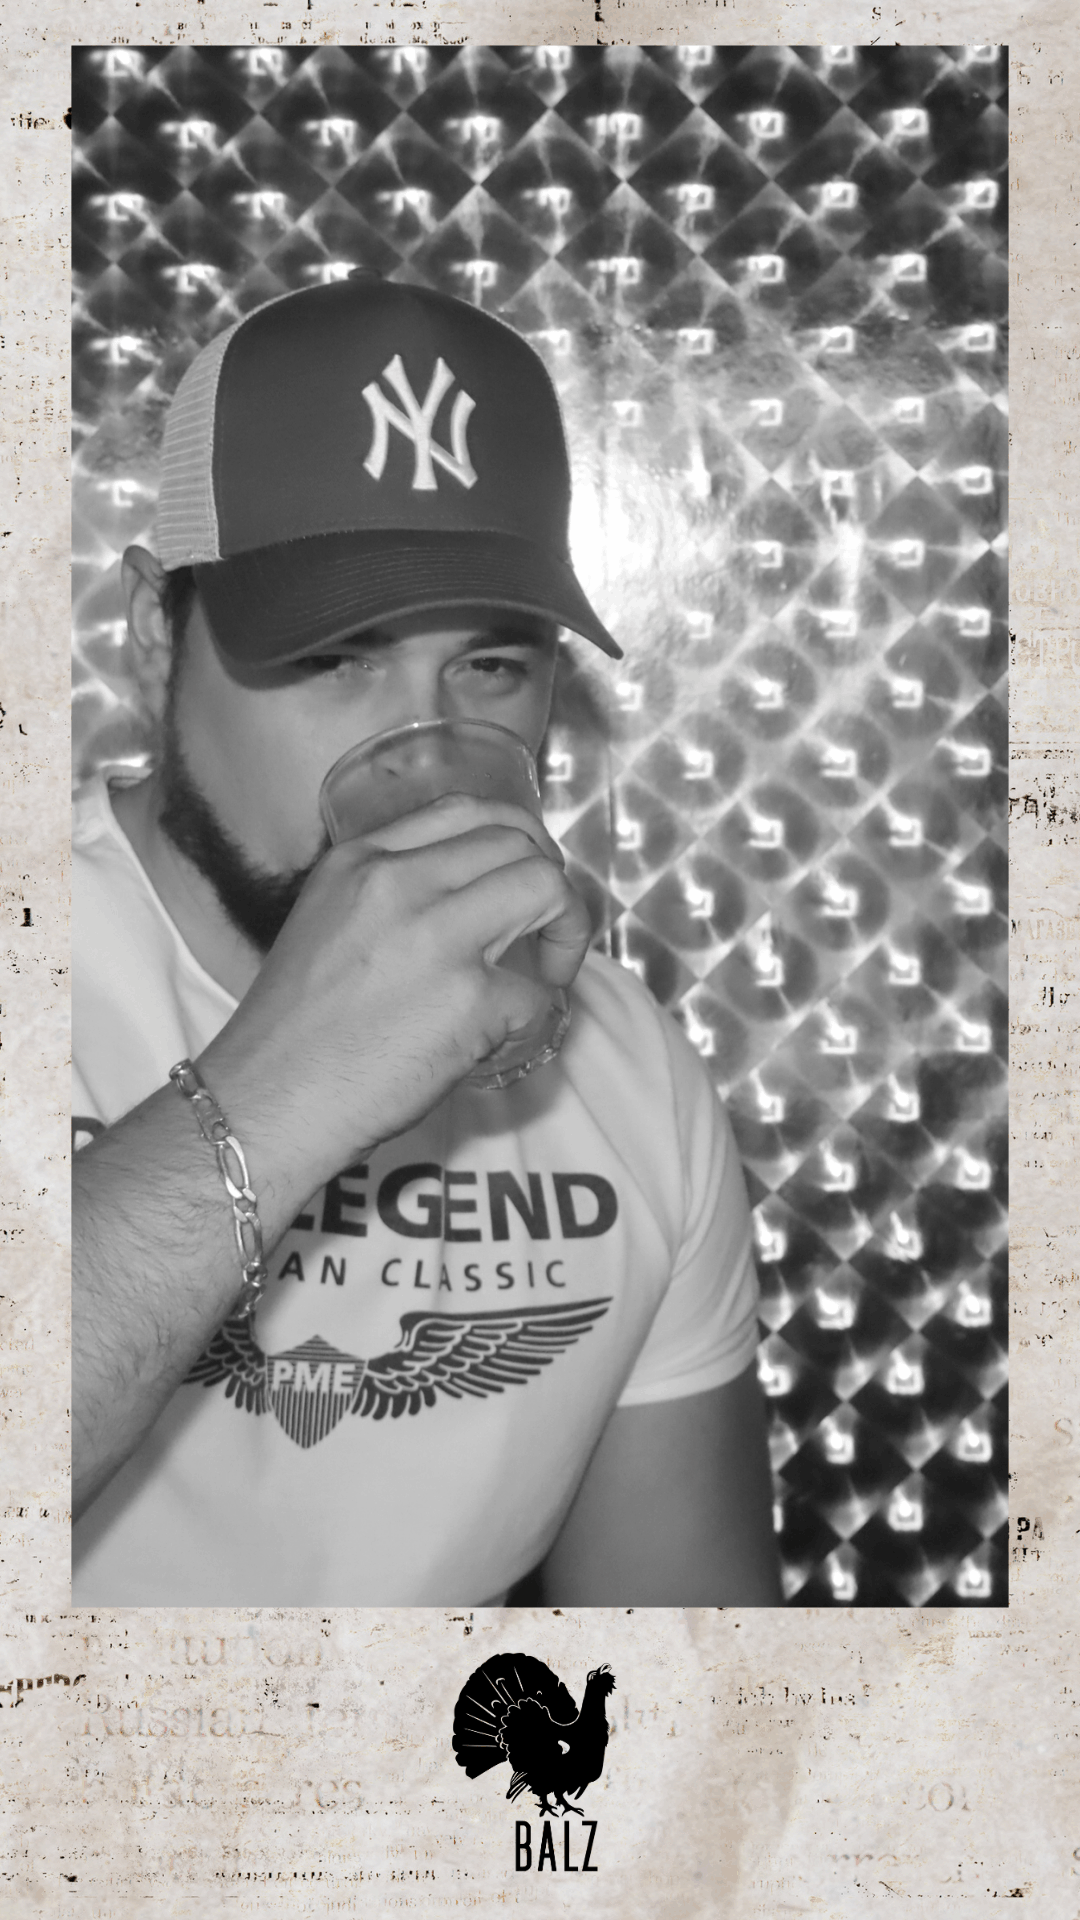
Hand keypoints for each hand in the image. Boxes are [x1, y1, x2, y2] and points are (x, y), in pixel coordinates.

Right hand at [198, 793, 590, 1181]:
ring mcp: (437, 939)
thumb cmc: (293, 1034)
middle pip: (517, 843)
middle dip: (552, 882)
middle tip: (548, 928)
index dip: (515, 835)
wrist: (265, 1104)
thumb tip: (467, 897)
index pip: (463, 809)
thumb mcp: (324, 925)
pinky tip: (501, 1039)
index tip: (524, 869)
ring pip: (546, 890)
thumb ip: (388, 897)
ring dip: (567, 931)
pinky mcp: (470, 1002)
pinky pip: (538, 994)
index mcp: (358, 862)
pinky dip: (534, 1018)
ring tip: (547, 974)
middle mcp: (398, 885)